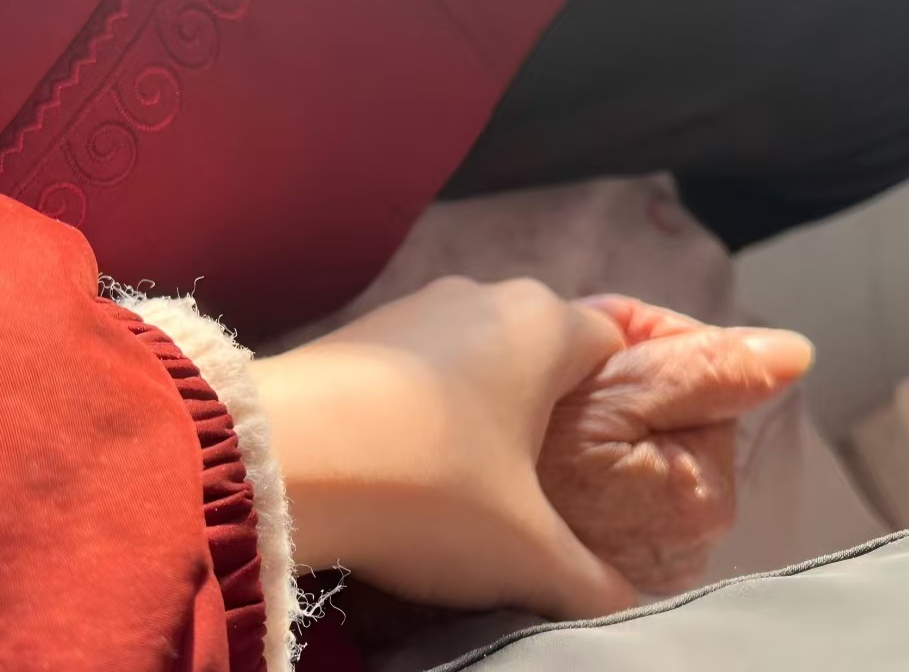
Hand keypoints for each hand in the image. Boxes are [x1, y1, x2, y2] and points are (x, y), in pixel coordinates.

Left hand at [253, 278, 811, 619]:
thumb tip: (630, 614)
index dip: (632, 396)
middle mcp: (488, 294)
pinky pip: (427, 361)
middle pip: (550, 347)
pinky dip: (436, 404)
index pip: (618, 344)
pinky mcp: (364, 327)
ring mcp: (419, 303)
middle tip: (559, 480)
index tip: (630, 451)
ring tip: (484, 480)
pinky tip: (416, 461)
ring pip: (484, 352)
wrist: (277, 457)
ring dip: (492, 406)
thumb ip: (593, 585)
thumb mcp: (524, 552)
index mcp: (543, 324)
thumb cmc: (427, 487)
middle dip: (560, 408)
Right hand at [539, 297, 814, 596]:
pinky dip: (600, 468)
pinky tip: (556, 457)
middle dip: (637, 388)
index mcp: (699, 492)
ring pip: (652, 455)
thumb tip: (798, 352)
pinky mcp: (611, 580)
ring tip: (556, 415)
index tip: (606, 342)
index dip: (657, 347)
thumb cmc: (517, 443)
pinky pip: (626, 498)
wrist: (431, 495)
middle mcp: (689, 547)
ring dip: (616, 424)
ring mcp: (649, 568)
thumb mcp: (613, 386)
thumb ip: (709, 368)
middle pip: (681, 421)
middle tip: (573, 376)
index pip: (710, 383)